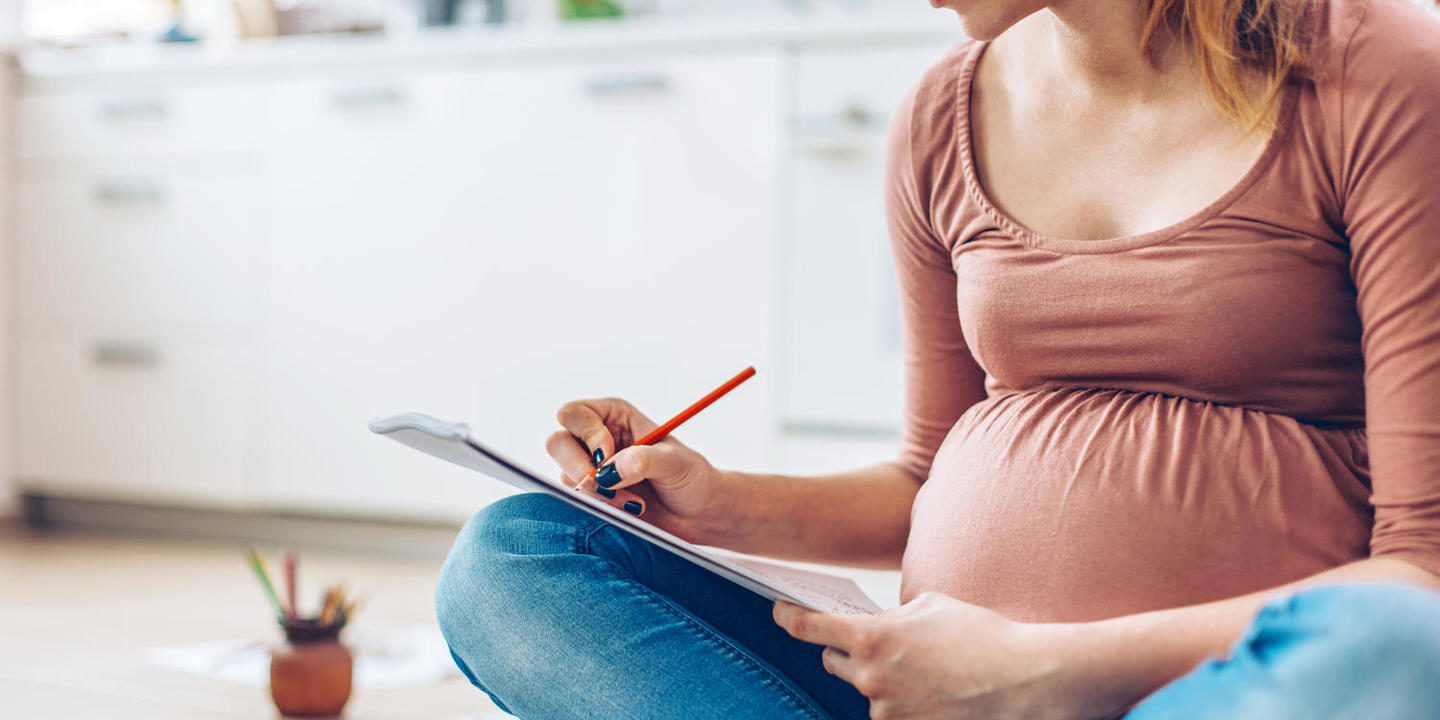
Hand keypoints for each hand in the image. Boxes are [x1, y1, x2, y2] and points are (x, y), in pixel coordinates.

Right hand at [546, 396, 729, 539]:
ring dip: (597, 493)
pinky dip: (600, 507)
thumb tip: (609, 469)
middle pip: (557, 442)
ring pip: (565, 475)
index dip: (586, 433)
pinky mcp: (592, 496)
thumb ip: (644, 460)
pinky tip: (628, 509)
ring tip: (633, 501)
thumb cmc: (692, 478)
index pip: (574, 413)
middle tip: (607, 485)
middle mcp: (597, 438)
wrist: (699, 514)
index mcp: (615, 416)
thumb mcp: (675, 463)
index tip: (608, 454)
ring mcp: (591, 468)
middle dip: (580, 467)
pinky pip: (577, 500)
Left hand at [774, 592, 1087, 719]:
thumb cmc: (981, 635)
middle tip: (871, 643)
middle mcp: (870, 677)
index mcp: (871, 637)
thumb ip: (893, 614)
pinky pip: (889, 711)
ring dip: (882, 679)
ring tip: (924, 670)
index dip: (788, 616)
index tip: (779, 610)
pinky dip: (903, 701)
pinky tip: (933, 692)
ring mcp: (885, 710)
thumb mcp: (931, 606)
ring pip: (865, 690)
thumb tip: (878, 622)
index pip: (807, 628)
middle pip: (833, 661)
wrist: (1023, 681)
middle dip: (847, 650)